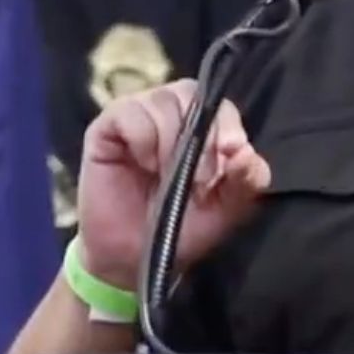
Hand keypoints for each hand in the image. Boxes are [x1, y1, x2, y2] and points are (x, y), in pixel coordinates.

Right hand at [75, 79, 269, 291]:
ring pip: (161, 100)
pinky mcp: (106, 127)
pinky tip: (141, 164)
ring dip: (170, 139)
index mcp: (200, 129)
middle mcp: (168, 115)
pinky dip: (142, 138)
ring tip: (165, 174)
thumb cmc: (177, 230)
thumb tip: (247, 153)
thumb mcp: (223, 211)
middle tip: (198, 178)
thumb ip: (244, 182)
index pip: (217, 105)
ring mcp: (136, 118)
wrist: (129, 260)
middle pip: (189, 93)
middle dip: (200, 135)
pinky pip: (128, 111)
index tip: (230, 152)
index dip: (227, 124)